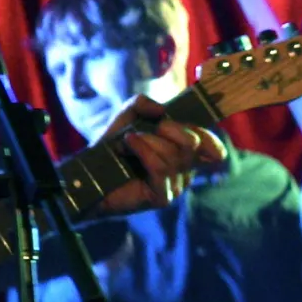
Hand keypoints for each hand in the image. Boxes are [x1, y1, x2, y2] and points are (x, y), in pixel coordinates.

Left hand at [92, 95, 226, 215]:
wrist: (90, 173)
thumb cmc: (112, 147)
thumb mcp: (127, 116)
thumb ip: (143, 104)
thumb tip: (161, 110)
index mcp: (182, 153)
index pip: (212, 147)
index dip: (207, 134)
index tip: (180, 122)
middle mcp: (183, 171)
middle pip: (193, 144)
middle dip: (171, 129)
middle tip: (149, 129)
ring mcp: (175, 186)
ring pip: (174, 155)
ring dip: (148, 141)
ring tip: (129, 140)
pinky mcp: (162, 197)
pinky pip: (160, 168)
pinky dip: (143, 151)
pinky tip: (128, 146)